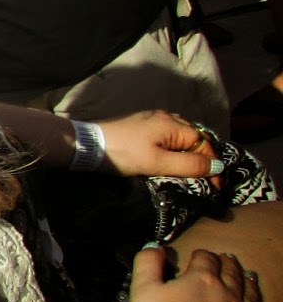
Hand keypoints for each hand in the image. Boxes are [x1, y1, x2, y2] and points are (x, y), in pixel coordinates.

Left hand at [95, 111, 224, 178]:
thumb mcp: (158, 163)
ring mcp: (151, 118)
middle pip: (194, 137)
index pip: (203, 143)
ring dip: (188, 151)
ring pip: (180, 134)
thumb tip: (217, 166)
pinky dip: (174, 146)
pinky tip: (170, 157)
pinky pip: (166, 134)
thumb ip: (188, 165)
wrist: (85, 145)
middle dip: (202, 156)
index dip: (211, 164)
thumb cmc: (122, 154)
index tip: (215, 185)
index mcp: (172, 124)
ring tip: (191, 170)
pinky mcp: (139, 124)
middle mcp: (165, 116)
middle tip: (206, 179)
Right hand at [128, 244, 274, 301]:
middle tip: (228, 259)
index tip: (198, 256)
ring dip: (250, 286)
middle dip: (229, 265)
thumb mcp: (142, 289)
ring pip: (253, 298)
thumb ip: (147, 263)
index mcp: (203, 281)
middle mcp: (230, 297)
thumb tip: (155, 246)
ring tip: (249, 278)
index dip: (202, 255)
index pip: (206, 259)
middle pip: (233, 275)